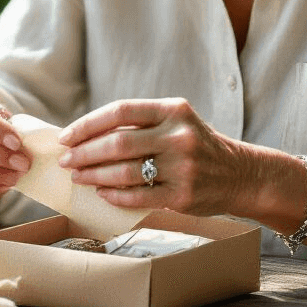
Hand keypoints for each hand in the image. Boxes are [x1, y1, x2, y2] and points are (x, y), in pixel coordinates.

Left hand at [57, 98, 254, 214]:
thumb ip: (140, 124)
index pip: (120, 111)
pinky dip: (115, 195)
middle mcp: (178, 135)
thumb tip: (87, 134)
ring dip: (94, 175)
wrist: (240, 174)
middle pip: (118, 143)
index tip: (67, 135)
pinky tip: (101, 193)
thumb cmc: (197, 145)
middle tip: (66, 160)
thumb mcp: (176, 121)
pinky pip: (139, 197)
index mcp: (172, 109)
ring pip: (125, 172)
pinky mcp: (183, 195)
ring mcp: (182, 166)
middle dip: (84, 153)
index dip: (88, 124)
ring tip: (78, 176)